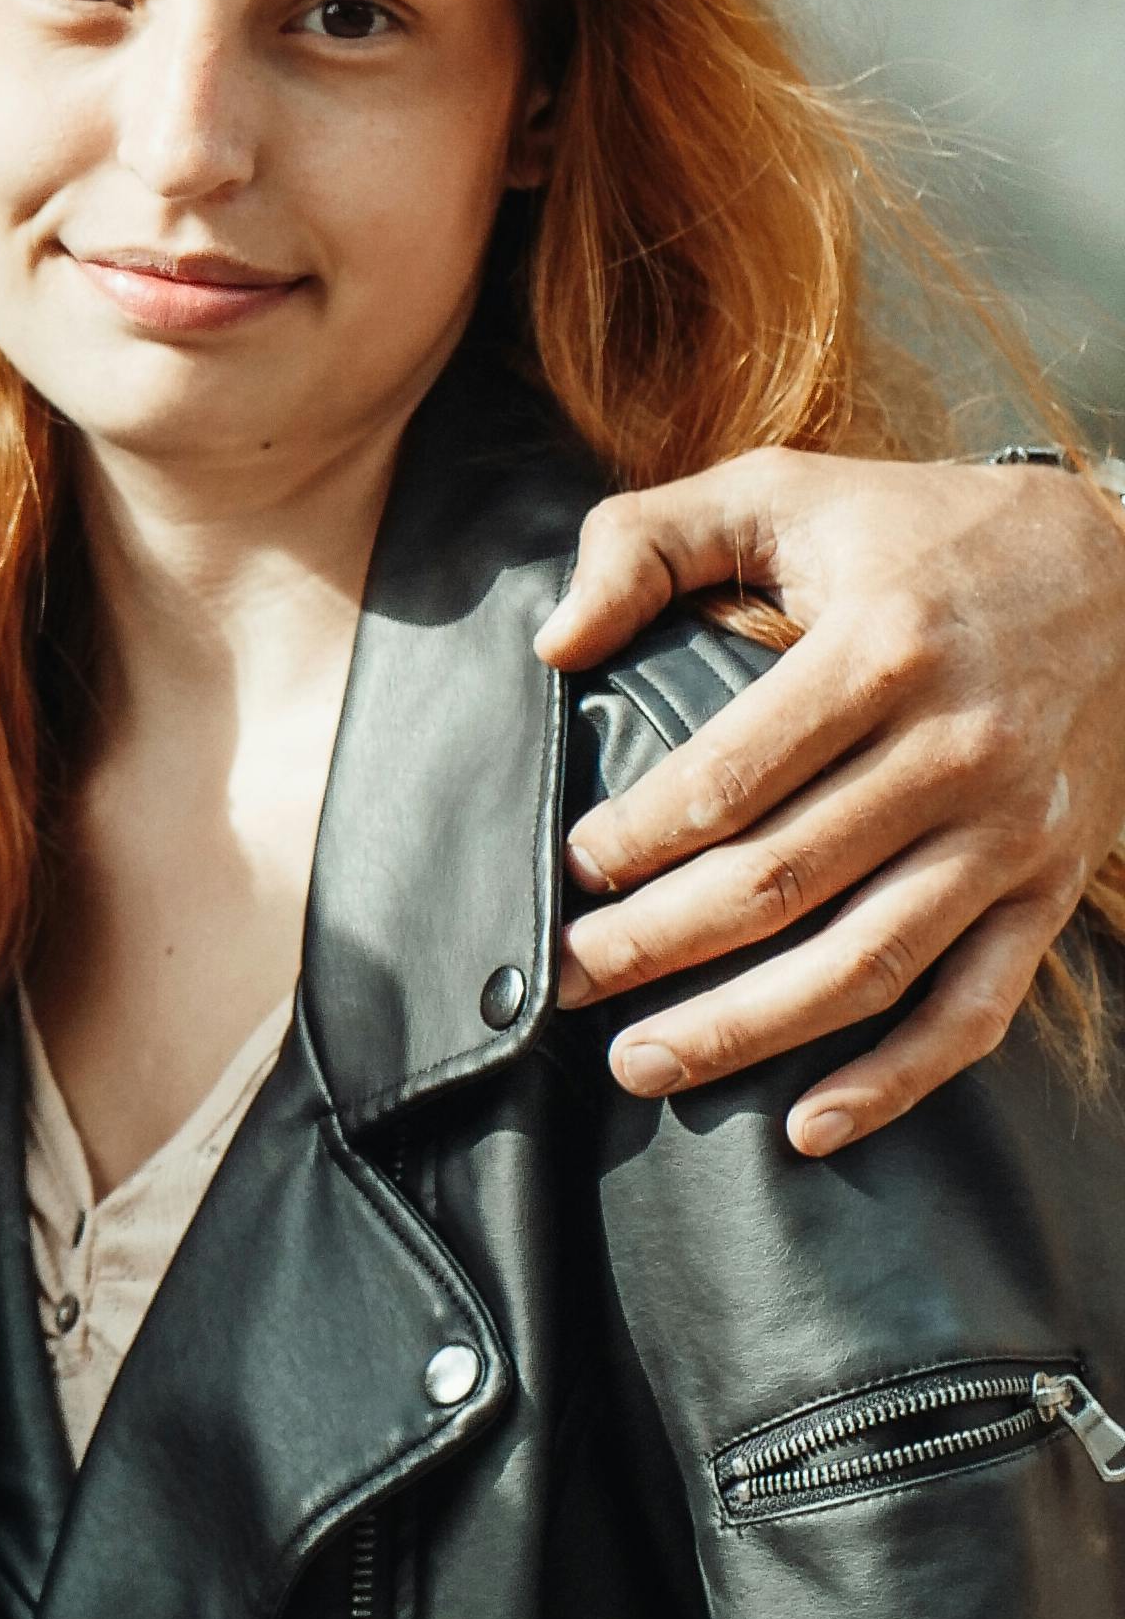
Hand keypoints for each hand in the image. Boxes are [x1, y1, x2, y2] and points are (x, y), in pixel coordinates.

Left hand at [541, 449, 1124, 1152]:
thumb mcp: (781, 490)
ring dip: (746, 1031)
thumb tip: (552, 641)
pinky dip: (896, 1082)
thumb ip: (647, 541)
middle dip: (657, 946)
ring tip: (641, 1062)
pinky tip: (809, 1128)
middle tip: (570, 982)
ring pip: (865, 962)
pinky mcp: (1050, 889)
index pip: (733, 775)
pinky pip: (974, 1010)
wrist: (1122, 569)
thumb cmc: (918, 531)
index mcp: (879, 649)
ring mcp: (1009, 833)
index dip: (639, 837)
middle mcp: (953, 752)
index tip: (571, 869)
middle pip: (780, 882)